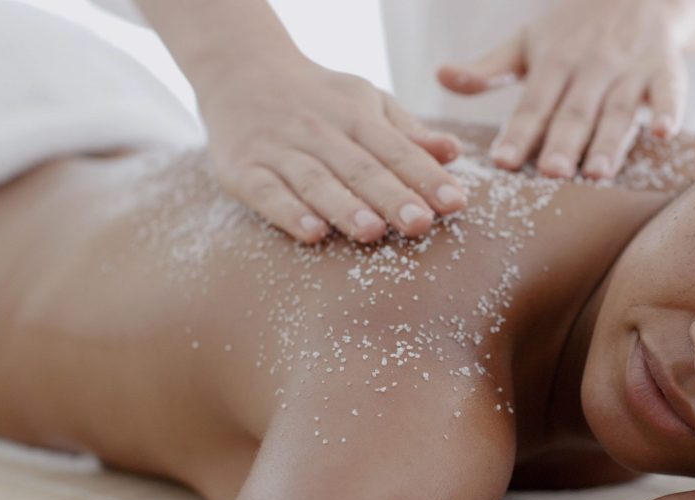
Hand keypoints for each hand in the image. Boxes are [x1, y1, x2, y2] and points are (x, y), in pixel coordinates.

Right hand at [198, 54, 467, 243]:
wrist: (239, 71)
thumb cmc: (319, 99)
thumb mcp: (365, 102)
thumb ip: (408, 132)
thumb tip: (454, 152)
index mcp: (355, 116)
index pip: (396, 148)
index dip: (426, 176)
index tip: (455, 202)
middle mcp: (319, 131)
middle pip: (360, 168)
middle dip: (391, 196)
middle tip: (420, 223)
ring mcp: (279, 150)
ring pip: (315, 182)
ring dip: (344, 207)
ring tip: (372, 231)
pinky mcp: (243, 169)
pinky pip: (267, 193)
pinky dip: (289, 213)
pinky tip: (313, 233)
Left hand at [438, 0, 686, 178]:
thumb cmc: (574, 29)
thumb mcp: (529, 42)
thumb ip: (489, 68)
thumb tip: (441, 76)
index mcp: (554, 62)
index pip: (533, 103)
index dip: (518, 132)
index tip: (502, 161)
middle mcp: (591, 66)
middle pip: (576, 111)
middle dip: (564, 142)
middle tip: (551, 174)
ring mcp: (630, 69)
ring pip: (619, 109)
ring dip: (610, 140)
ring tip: (598, 173)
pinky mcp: (666, 69)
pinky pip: (670, 91)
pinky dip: (670, 111)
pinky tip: (666, 134)